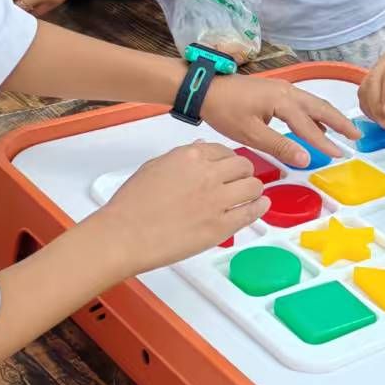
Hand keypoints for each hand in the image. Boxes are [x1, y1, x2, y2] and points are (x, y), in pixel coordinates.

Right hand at [96, 142, 268, 274]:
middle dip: (243, 173)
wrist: (124, 235)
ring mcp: (217, 201)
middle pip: (243, 166)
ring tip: (252, 195)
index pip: (224, 151)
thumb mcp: (155, 166)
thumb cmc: (132, 204)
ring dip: (253, 190)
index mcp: (191, 157)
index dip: (229, 160)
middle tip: (240, 181)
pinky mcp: (221, 226)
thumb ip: (183, 157)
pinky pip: (250, 213)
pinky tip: (260, 206)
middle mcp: (208, 175)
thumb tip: (202, 149)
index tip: (230, 167)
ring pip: (253, 187)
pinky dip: (259, 208)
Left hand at [203, 75, 360, 168]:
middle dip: (340, 122)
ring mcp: (282, 88)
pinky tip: (315, 125)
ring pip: (313, 103)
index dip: (326, 143)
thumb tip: (306, 159)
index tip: (341, 155)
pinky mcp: (275, 90)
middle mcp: (288, 91)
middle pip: (321, 107)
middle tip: (356, 136)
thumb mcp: (251, 133)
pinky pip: (302, 102)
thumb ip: (280, 146)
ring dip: (329, 117)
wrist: (205, 89)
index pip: (310, 126)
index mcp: (283, 101)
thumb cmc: (225, 111)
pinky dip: (314, 113)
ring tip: (343, 131)